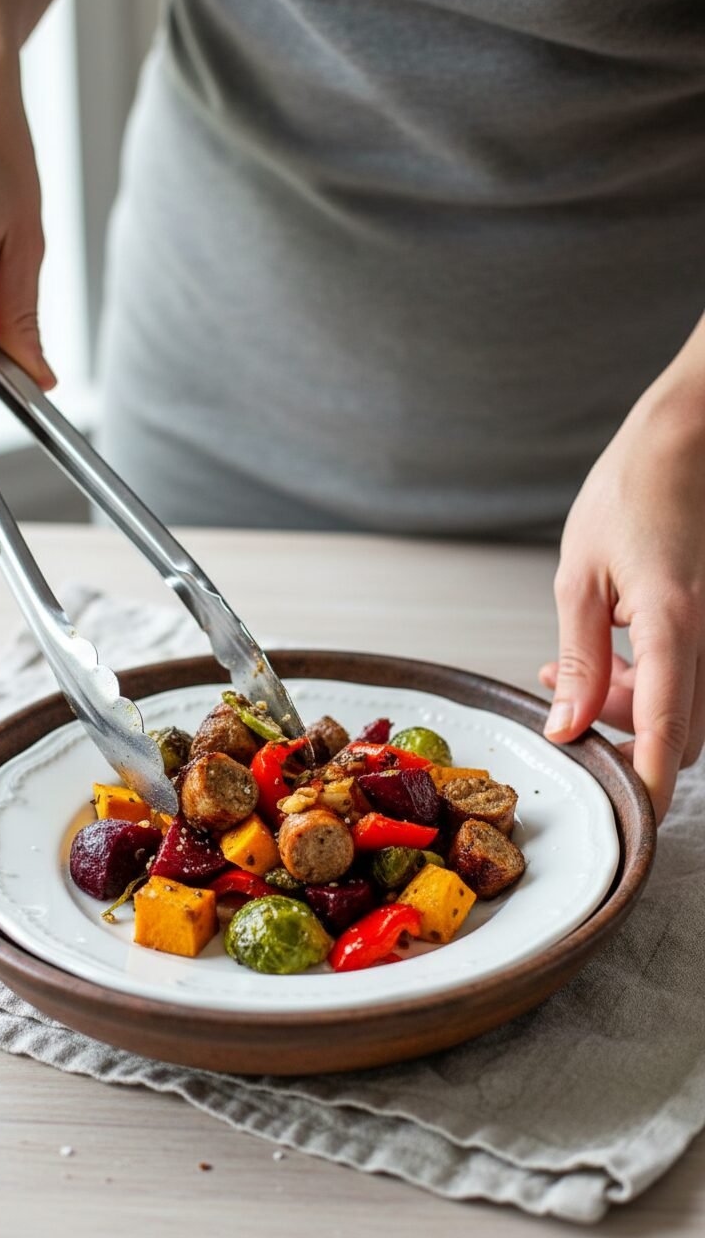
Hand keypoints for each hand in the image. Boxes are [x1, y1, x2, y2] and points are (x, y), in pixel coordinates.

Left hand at [539, 314, 704, 822]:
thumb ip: (580, 660)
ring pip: (690, 705)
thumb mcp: (580, 575)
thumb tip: (567, 729)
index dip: (650, 784)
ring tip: (575, 666)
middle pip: (683, 731)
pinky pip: (696, 673)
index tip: (630, 822)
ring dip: (636, 704)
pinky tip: (611, 648)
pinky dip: (655, 677)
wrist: (687, 438)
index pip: (669, 731)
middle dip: (626, 734)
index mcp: (675, 621)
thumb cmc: (629, 492)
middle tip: (569, 701)